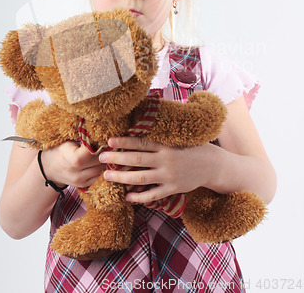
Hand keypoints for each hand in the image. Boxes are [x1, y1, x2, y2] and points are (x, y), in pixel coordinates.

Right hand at [40, 141, 104, 188]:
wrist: (50, 168)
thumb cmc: (60, 150)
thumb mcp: (68, 142)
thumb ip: (84, 140)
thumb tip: (100, 136)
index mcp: (73, 159)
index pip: (93, 152)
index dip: (97, 144)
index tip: (96, 139)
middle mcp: (77, 173)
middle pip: (99, 161)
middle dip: (102, 152)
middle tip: (100, 145)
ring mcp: (80, 181)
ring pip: (101, 169)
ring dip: (102, 161)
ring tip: (97, 153)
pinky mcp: (84, 186)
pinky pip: (98, 176)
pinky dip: (98, 168)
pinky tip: (94, 162)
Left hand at [99, 137, 215, 204]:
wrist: (214, 165)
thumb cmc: (194, 147)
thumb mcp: (180, 137)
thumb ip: (163, 133)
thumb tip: (146, 117)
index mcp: (166, 145)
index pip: (141, 142)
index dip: (124, 141)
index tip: (109, 141)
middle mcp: (166, 160)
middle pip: (136, 160)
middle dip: (117, 158)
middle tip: (101, 158)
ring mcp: (169, 176)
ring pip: (141, 178)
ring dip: (122, 178)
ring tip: (107, 176)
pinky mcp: (173, 189)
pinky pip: (153, 195)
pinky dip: (140, 197)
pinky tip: (128, 197)